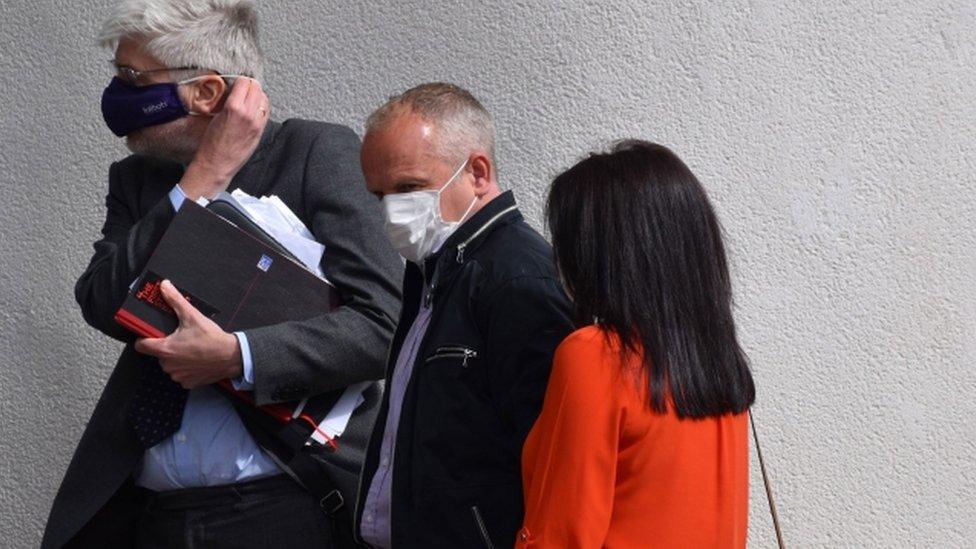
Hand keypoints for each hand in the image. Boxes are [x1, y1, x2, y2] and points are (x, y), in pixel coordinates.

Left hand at [134, 280, 242, 388]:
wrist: (231, 356)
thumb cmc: (212, 339)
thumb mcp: (192, 316)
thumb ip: (175, 300)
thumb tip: (165, 286)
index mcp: (165, 349)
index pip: (141, 346)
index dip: (144, 338)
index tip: (150, 335)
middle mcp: (168, 365)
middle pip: (159, 354)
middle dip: (167, 347)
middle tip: (181, 339)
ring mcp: (177, 375)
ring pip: (171, 365)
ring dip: (177, 359)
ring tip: (192, 350)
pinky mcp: (187, 383)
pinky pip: (181, 375)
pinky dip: (187, 369)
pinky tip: (197, 361)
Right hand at [181, 77, 269, 199]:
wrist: (217, 163)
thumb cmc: (212, 142)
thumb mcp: (216, 115)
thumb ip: (230, 101)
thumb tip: (236, 90)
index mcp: (234, 107)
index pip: (244, 82)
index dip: (240, 81)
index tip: (236, 83)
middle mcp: (249, 113)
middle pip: (257, 87)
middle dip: (250, 86)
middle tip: (243, 89)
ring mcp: (257, 122)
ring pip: (264, 98)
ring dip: (257, 95)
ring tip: (248, 99)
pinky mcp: (260, 130)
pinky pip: (266, 111)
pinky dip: (261, 107)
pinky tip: (253, 109)